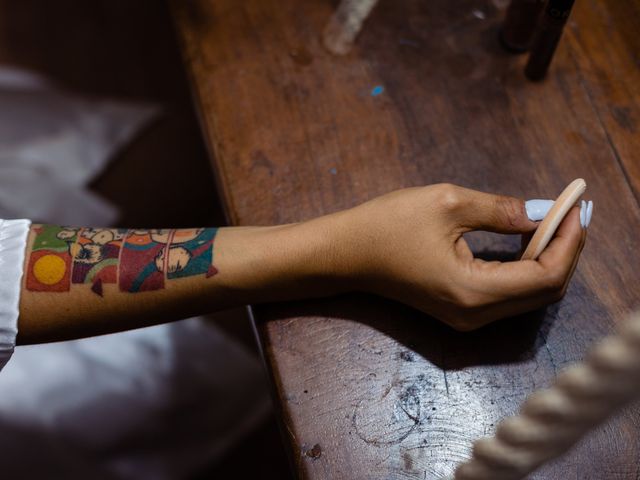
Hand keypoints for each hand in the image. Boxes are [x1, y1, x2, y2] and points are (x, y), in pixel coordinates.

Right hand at [332, 184, 585, 330]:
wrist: (346, 254)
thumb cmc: (387, 225)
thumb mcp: (447, 203)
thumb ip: (501, 210)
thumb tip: (541, 214)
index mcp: (474, 291)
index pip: (546, 275)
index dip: (569, 240)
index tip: (575, 206)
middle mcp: (476, 315)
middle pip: (544, 291)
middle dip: (565, 250)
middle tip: (569, 212)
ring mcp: (467, 319)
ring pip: (529, 296)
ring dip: (548, 260)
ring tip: (554, 222)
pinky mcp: (460, 313)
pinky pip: (509, 296)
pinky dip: (526, 270)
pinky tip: (527, 242)